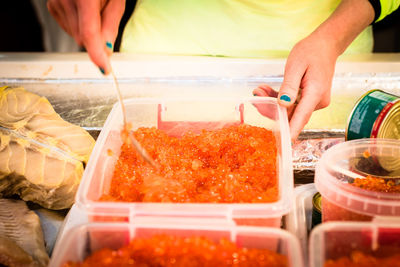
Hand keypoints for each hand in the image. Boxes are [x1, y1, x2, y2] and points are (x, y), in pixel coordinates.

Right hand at [47, 0, 124, 73]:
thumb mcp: (116, 0)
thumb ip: (111, 25)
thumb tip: (106, 50)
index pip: (89, 34)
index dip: (97, 54)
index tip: (104, 68)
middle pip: (84, 39)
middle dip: (97, 37)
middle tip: (104, 17)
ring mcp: (56, 2)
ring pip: (76, 36)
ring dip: (88, 30)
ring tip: (93, 9)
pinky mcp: (52, 7)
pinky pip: (69, 29)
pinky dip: (79, 25)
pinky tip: (82, 11)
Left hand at [254, 0, 374, 140]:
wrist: (326, 45)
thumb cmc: (311, 51)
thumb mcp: (296, 65)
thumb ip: (289, 86)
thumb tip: (282, 105)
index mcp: (315, 94)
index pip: (300, 117)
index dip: (289, 131)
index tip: (281, 145)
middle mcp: (317, 101)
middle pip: (292, 114)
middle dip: (271, 109)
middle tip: (256, 95)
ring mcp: (314, 102)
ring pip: (290, 109)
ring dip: (273, 102)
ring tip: (260, 90)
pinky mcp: (310, 99)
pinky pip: (293, 104)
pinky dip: (280, 99)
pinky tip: (268, 90)